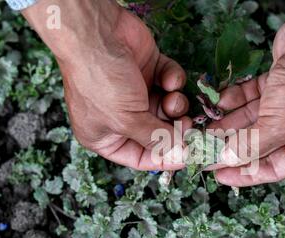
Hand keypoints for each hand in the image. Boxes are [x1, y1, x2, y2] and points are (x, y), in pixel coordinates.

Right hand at [23, 0, 189, 169]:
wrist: (96, 32)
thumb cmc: (101, 82)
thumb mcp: (126, 120)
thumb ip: (155, 139)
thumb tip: (180, 152)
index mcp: (105, 137)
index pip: (141, 158)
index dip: (165, 158)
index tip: (188, 155)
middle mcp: (121, 118)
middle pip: (159, 133)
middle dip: (175, 130)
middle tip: (187, 125)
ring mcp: (137, 93)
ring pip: (169, 110)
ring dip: (176, 106)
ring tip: (172, 98)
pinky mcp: (150, 71)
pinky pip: (171, 84)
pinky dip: (174, 82)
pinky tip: (168, 78)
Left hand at [208, 0, 284, 186]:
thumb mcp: (277, 127)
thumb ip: (250, 146)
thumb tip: (227, 160)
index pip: (273, 169)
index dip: (244, 173)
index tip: (219, 175)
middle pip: (260, 144)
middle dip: (233, 145)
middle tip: (207, 150)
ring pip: (253, 120)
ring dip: (229, 123)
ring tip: (205, 129)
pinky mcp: (279, 86)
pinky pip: (252, 99)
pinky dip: (236, 101)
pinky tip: (217, 103)